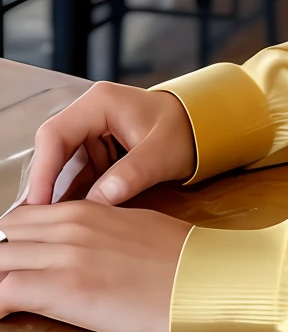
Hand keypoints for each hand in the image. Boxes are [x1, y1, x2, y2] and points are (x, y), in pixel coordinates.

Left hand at [0, 201, 190, 331]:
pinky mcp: (64, 289)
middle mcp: (69, 228)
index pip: (20, 218)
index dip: (8, 243)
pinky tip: (2, 317)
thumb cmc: (175, 256)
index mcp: (85, 210)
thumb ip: (95, 230)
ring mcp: (64, 257)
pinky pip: (5, 294)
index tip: (8, 263)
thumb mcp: (130, 227)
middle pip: (3, 238)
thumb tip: (75, 246)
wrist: (198, 275)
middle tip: (4, 282)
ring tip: (4, 300)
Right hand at [25, 81, 195, 206]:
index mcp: (100, 103)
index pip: (55, 135)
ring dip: (57, 194)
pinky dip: (74, 195)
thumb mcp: (162, 152)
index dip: (43, 171)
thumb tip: (99, 201)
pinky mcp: (98, 150)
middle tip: (37, 223)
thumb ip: (132, 173)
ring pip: (61, 165)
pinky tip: (70, 220)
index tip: (38, 205)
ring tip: (49, 228)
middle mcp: (89, 113)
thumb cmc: (186, 130)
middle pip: (52, 150)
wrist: (205, 127)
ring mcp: (92, 131)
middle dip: (45, 186)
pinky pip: (77, 174)